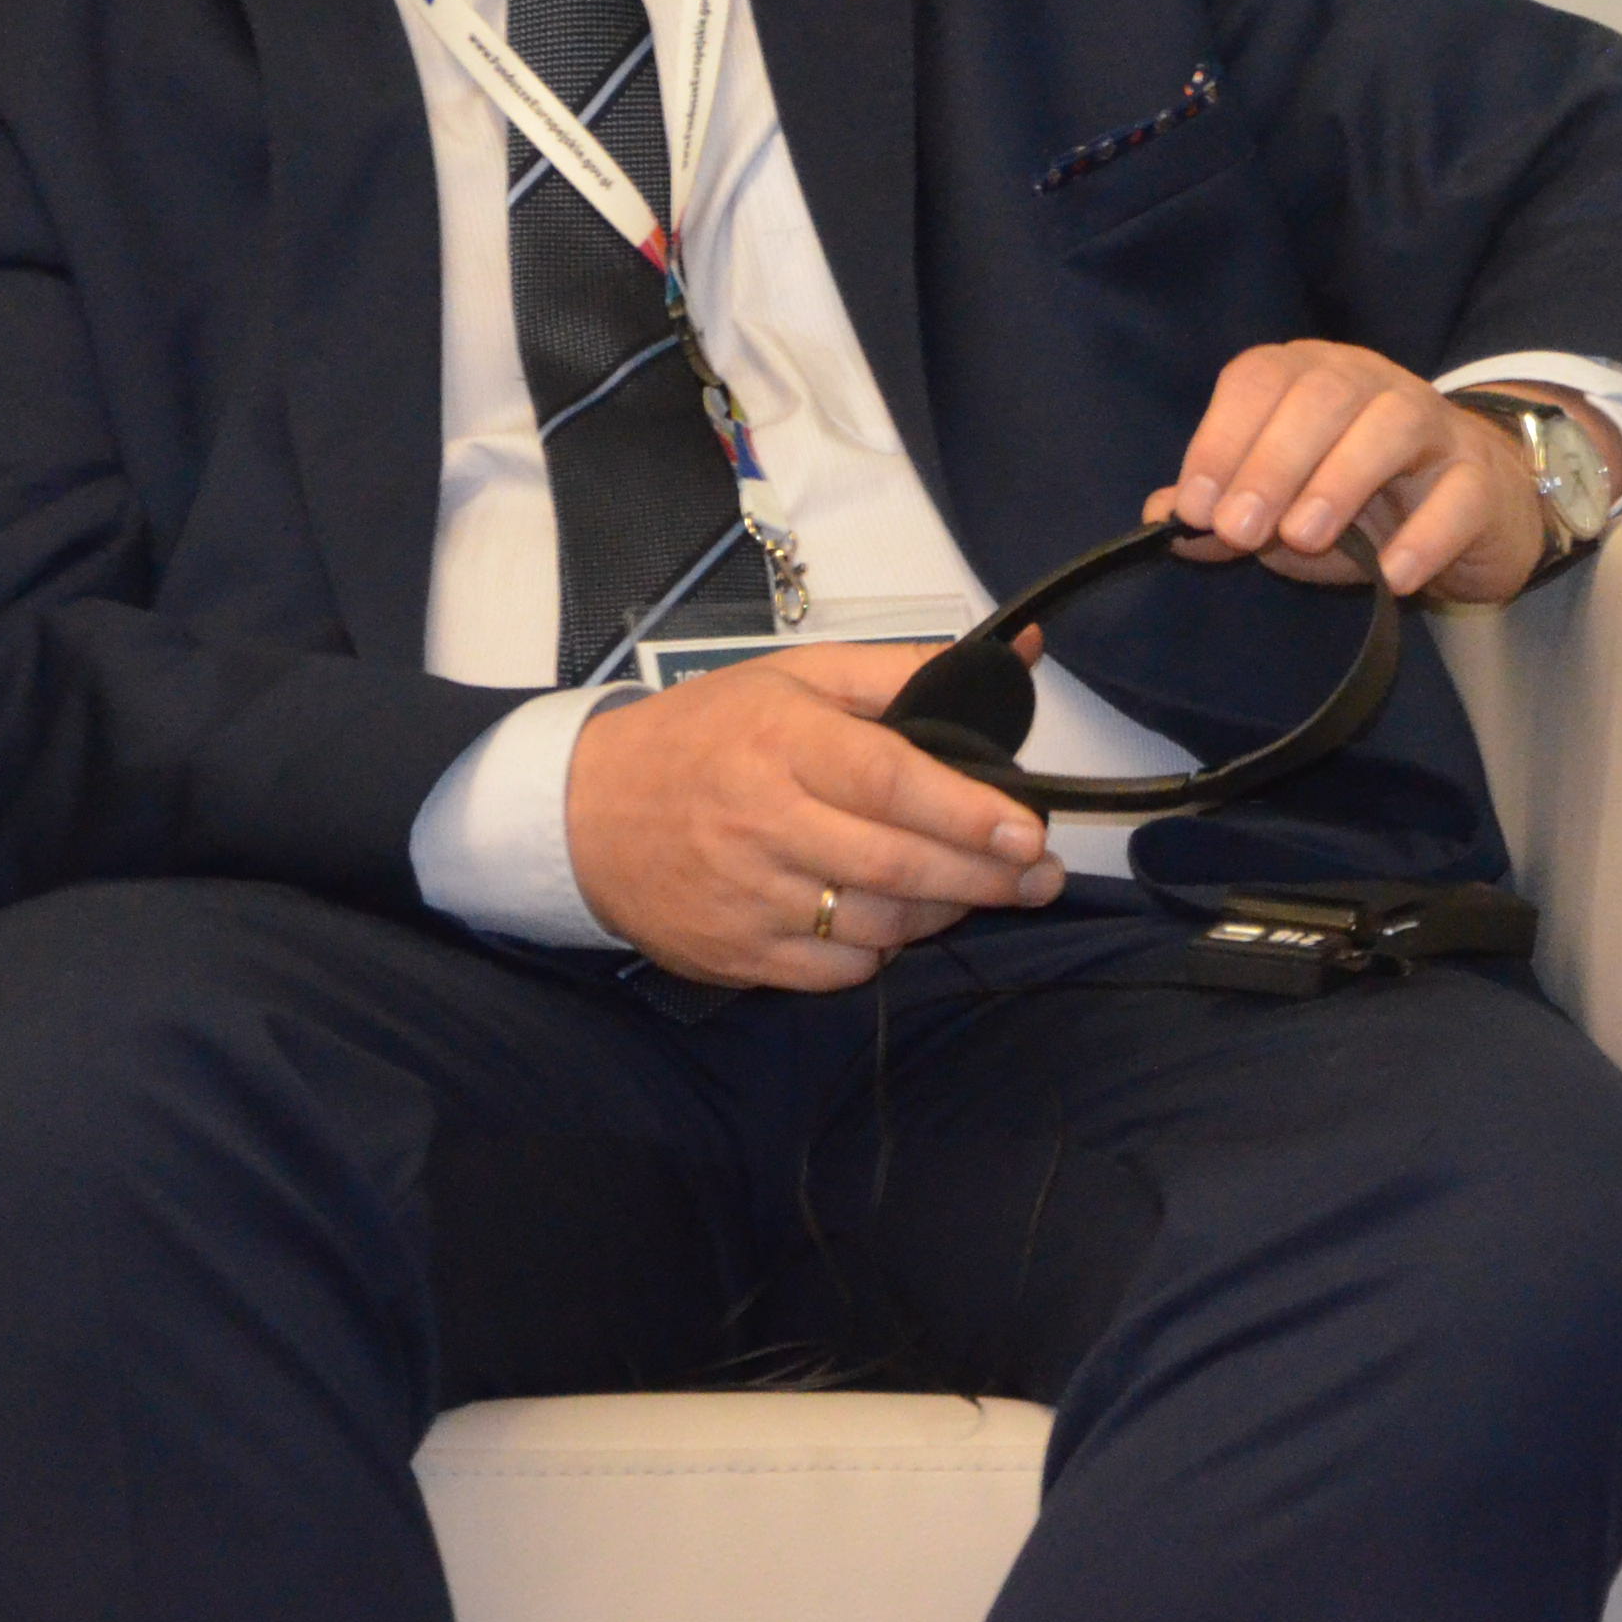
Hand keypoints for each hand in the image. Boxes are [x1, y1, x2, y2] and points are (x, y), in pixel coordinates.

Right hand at [567, 644, 1064, 988]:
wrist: (579, 812)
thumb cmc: (706, 734)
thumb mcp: (795, 676)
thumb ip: (903, 670)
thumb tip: (1016, 654)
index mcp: (783, 743)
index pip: (891, 782)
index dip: (968, 813)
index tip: (1028, 831)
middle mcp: (764, 824)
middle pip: (896, 864)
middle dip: (985, 877)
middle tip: (1042, 877)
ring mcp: (746, 898)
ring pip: (875, 923)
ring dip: (943, 914)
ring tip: (982, 891)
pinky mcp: (732, 954)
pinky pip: (834, 968)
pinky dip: (881, 950)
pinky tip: (898, 923)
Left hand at [1154, 339, 1621, 604]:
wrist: (1473, 514)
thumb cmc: (1360, 504)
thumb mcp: (1281, 509)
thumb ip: (1224, 512)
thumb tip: (1162, 519)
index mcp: (1312, 378)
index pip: (1262, 378)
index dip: (1222, 436)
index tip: (1195, 506)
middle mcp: (1373, 385)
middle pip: (1325, 395)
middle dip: (1273, 461)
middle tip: (1240, 530)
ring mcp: (1435, 427)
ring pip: (1395, 424)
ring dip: (1341, 479)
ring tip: (1304, 537)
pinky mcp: (1482, 480)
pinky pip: (1460, 495)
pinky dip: (1425, 534)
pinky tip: (1391, 575)